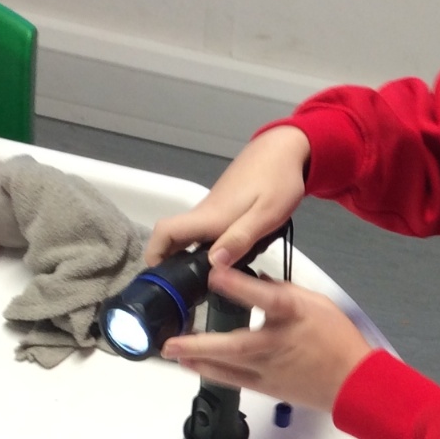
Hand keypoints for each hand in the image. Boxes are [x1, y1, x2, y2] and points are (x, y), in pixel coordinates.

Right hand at [146, 125, 310, 268]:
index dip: (155, 254)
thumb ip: (240, 238)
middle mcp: (206, 214)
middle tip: (187, 290)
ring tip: (207, 281)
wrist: (284, 148)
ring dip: (191, 257)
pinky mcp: (224, 208)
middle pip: (174, 238)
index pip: (166, 232)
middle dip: (172, 263)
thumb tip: (214, 264)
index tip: (161, 278)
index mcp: (211, 216)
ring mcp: (214, 210)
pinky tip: (226, 261)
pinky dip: (207, 248)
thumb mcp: (266, 214)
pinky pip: (206, 232)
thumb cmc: (278, 180)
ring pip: (191, 236)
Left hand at [161, 267, 372, 412]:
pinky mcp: (266, 386)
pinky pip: (234, 380)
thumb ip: (281, 290)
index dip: (237, 285)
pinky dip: (211, 373)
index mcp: (292, 316)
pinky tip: (193, 367)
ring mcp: (270, 369)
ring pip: (228, 367)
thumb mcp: (314, 302)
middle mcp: (277, 343)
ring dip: (198, 359)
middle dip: (201, 342)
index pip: (263, 297)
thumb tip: (254, 279)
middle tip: (171, 340)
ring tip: (172, 353)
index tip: (213, 273)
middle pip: (235, 344)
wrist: (353, 381)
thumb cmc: (337, 338)